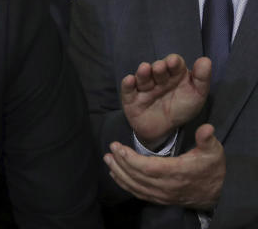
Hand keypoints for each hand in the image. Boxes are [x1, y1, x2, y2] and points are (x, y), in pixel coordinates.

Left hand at [105, 123, 224, 209]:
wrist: (218, 193)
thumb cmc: (213, 169)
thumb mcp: (213, 152)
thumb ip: (207, 140)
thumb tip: (207, 127)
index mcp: (177, 173)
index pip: (148, 168)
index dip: (131, 159)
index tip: (118, 147)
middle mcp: (167, 187)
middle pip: (137, 177)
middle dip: (121, 163)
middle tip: (110, 149)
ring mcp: (162, 195)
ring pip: (135, 186)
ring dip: (119, 173)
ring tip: (108, 159)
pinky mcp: (160, 199)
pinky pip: (138, 193)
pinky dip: (125, 184)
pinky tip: (115, 175)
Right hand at [121, 54, 210, 147]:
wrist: (163, 131)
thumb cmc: (181, 109)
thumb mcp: (197, 95)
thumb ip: (202, 79)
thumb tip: (206, 60)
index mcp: (174, 75)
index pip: (174, 63)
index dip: (173, 62)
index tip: (174, 62)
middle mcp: (158, 79)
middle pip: (157, 69)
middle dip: (158, 68)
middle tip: (160, 68)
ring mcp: (143, 88)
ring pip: (142, 77)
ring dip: (143, 73)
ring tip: (145, 69)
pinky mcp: (131, 98)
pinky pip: (127, 89)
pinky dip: (127, 84)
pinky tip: (130, 80)